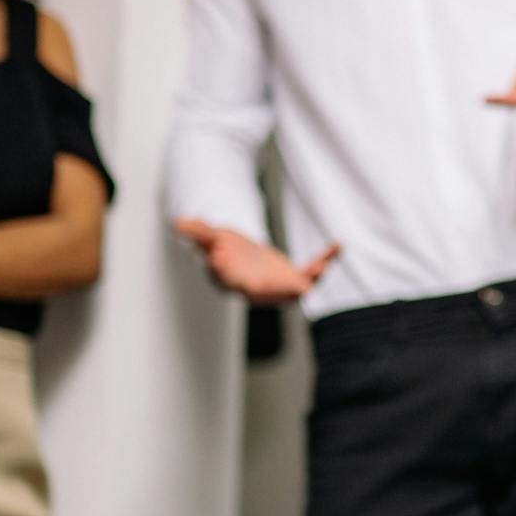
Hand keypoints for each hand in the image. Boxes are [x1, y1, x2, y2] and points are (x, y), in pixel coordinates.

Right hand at [172, 219, 338, 304]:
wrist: (239, 256)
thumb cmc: (222, 248)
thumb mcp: (210, 237)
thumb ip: (197, 232)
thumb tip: (178, 223)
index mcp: (231, 279)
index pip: (233, 282)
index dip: (238, 278)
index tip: (243, 268)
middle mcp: (255, 288)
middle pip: (269, 292)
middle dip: (284, 290)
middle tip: (301, 287)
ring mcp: (276, 286)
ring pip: (295, 287)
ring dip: (309, 278)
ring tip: (322, 268)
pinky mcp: (292, 278)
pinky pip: (311, 271)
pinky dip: (325, 260)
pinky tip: (338, 246)